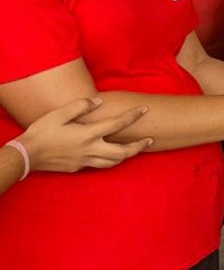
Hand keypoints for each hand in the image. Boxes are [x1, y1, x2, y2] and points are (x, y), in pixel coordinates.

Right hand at [20, 98, 152, 171]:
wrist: (27, 155)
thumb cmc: (42, 132)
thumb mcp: (59, 114)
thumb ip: (80, 106)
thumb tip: (98, 101)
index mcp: (88, 135)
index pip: (117, 124)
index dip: (133, 116)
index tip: (144, 109)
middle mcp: (90, 150)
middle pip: (123, 152)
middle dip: (139, 146)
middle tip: (150, 140)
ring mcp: (85, 161)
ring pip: (113, 162)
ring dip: (126, 156)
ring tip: (135, 149)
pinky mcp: (78, 168)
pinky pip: (100, 165)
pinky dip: (110, 161)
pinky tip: (112, 156)